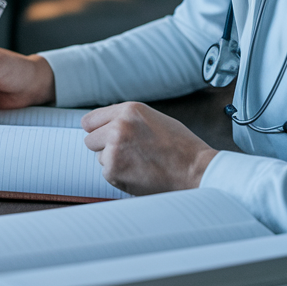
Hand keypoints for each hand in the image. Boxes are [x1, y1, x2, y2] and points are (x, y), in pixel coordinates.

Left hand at [81, 102, 217, 194]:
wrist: (196, 170)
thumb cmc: (180, 146)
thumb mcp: (152, 119)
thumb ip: (126, 119)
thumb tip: (102, 126)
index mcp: (129, 110)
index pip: (91, 120)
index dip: (96, 129)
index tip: (100, 135)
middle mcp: (118, 127)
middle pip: (90, 139)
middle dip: (104, 146)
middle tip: (126, 152)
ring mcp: (114, 150)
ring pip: (100, 157)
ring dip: (114, 161)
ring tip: (139, 162)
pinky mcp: (114, 171)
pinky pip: (108, 173)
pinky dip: (120, 175)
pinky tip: (140, 173)